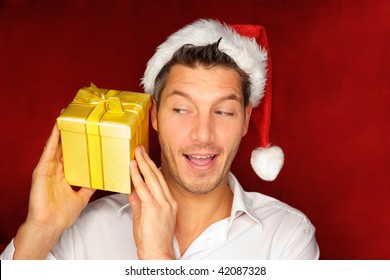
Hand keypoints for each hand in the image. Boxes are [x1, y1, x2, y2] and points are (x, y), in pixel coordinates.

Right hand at [13, 123, 94, 258]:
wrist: (50, 226)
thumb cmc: (62, 215)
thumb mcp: (82, 197)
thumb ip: (89, 187)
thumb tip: (101, 180)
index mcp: (64, 175)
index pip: (71, 155)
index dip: (77, 143)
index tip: (85, 132)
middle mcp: (55, 169)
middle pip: (63, 147)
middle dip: (69, 133)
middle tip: (76, 118)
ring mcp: (48, 169)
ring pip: (55, 146)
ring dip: (60, 131)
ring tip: (66, 116)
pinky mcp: (42, 170)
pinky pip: (48, 151)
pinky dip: (53, 139)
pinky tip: (58, 128)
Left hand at [128, 145, 176, 259]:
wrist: (157, 253)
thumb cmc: (153, 240)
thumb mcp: (145, 218)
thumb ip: (139, 203)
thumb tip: (132, 190)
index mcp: (169, 203)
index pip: (160, 181)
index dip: (152, 168)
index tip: (146, 159)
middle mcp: (168, 201)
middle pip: (157, 176)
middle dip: (148, 161)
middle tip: (140, 150)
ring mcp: (162, 204)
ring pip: (152, 179)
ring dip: (143, 164)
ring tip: (136, 154)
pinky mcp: (153, 208)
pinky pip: (143, 188)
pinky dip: (137, 176)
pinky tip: (132, 168)